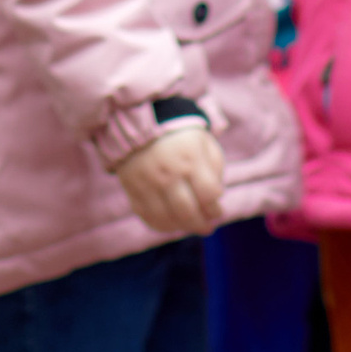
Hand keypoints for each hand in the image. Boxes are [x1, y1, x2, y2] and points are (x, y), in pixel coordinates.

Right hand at [113, 120, 225, 235]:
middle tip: (207, 227)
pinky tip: (172, 223)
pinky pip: (148, 217)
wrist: (143, 124)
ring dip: (183, 227)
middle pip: (187, 212)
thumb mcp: (206, 145)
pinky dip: (162, 225)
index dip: (216, 209)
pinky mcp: (133, 189)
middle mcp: (168, 173)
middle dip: (201, 224)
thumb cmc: (183, 138)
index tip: (217, 211)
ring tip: (190, 225)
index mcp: (190, 159)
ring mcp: (148, 183)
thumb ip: (215, 171)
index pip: (208, 195)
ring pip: (167, 219)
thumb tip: (214, 201)